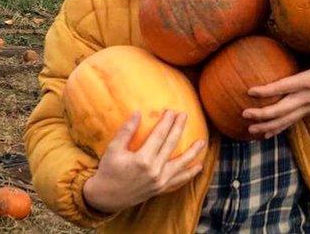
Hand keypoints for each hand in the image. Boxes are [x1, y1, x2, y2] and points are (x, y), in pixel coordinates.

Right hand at [82, 110, 205, 213]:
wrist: (106, 198)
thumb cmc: (108, 170)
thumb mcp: (114, 149)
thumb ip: (126, 130)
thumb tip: (137, 112)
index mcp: (142, 159)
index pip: (159, 136)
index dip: (167, 122)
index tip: (172, 111)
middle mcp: (154, 170)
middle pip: (171, 145)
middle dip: (178, 128)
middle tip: (184, 115)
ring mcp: (159, 181)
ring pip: (180, 165)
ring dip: (192, 153)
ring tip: (202, 142)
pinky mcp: (160, 189)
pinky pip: (178, 181)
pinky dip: (189, 174)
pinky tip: (198, 167)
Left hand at [242, 35, 309, 138]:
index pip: (286, 86)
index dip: (269, 90)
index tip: (251, 91)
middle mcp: (307, 97)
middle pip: (282, 109)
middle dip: (263, 113)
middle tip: (244, 113)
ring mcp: (308, 107)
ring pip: (285, 120)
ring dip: (267, 125)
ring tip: (249, 130)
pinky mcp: (308, 111)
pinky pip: (291, 123)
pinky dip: (277, 129)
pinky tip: (263, 134)